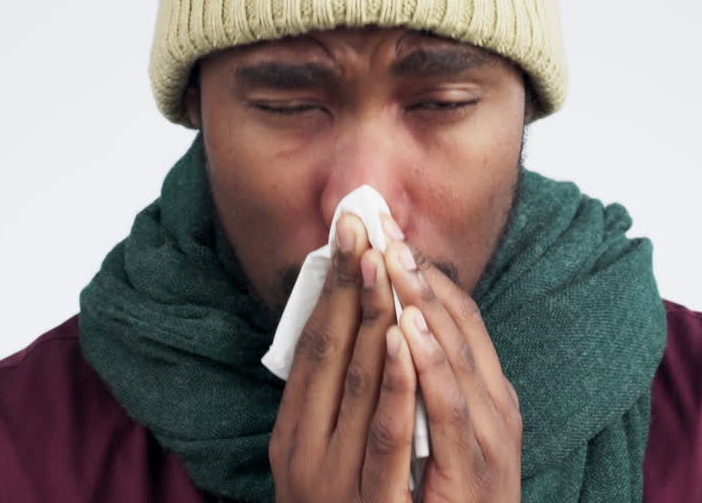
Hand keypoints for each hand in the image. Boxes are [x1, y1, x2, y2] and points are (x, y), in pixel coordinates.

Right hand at [270, 213, 420, 501]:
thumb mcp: (327, 456)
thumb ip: (335, 400)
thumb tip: (347, 325)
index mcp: (293, 435)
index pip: (312, 346)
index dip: (331, 286)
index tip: (347, 231)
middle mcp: (306, 453)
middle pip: (333, 353)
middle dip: (351, 284)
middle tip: (364, 223)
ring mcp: (338, 478)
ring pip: (360, 384)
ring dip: (373, 318)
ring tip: (382, 261)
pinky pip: (389, 436)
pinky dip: (399, 383)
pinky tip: (408, 340)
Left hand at [382, 213, 522, 502]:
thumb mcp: (445, 437)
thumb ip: (429, 389)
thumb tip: (394, 331)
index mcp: (489, 398)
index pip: (461, 320)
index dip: (425, 272)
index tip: (390, 230)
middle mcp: (496, 410)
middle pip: (457, 327)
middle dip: (417, 273)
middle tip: (385, 224)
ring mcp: (487, 439)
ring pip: (454, 358)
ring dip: (423, 303)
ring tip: (394, 256)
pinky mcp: (473, 471)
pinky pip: (447, 411)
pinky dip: (429, 365)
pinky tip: (407, 327)